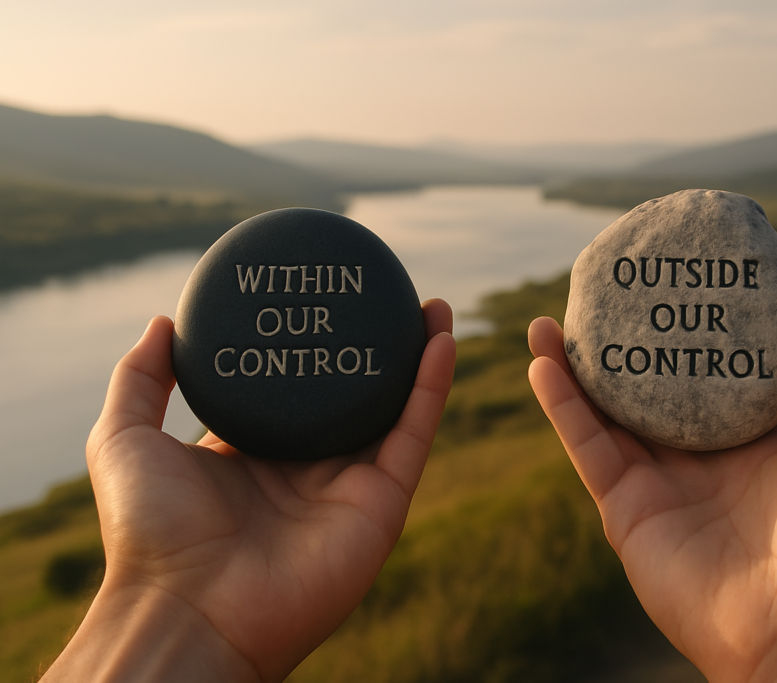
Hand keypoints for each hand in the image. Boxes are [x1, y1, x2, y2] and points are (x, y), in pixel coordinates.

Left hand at [44, 299, 455, 682]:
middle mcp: (307, 467)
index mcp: (256, 452)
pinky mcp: (382, 504)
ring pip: (395, 410)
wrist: (186, 607)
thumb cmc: (148, 534)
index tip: (327, 297)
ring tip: (432, 306)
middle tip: (391, 293)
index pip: (298, 390)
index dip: (317, 346)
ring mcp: (349, 485)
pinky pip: (413, 436)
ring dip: (419, 357)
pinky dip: (431, 389)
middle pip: (356, 395)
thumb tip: (162, 322)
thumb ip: (141, 379)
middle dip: (379, 346)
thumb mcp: (126, 437)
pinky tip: (440, 342)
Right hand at [528, 302, 776, 681]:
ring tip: (546, 324)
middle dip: (618, 348)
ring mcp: (660, 486)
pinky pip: (588, 450)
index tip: (665, 288)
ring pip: (605, 415)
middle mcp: (702, 460)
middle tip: (594, 299)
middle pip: (645, 391)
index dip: (684, 334)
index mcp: (754, 440)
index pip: (708, 376)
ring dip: (573, 369)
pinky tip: (542, 365)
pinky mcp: (626, 512)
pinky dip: (562, 408)